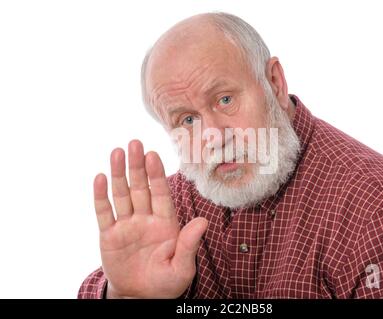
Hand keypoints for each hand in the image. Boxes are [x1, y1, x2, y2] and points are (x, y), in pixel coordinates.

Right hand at [93, 140, 207, 297]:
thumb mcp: (182, 267)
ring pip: (122, 195)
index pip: (161, 194)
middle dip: (137, 166)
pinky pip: (104, 213)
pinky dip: (101, 196)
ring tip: (117, 152)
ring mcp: (127, 225)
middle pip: (140, 188)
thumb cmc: (166, 283)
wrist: (142, 297)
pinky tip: (100, 178)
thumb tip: (203, 221)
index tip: (153, 155)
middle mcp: (145, 219)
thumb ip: (189, 244)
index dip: (157, 174)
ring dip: (119, 174)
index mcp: (166, 223)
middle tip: (135, 143)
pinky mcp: (109, 236)